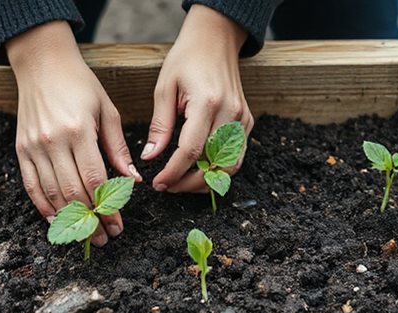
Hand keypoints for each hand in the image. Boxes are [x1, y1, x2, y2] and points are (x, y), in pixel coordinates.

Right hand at [7, 21, 141, 246]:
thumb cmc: (80, 85)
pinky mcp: (21, 150)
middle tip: (105, 238)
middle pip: (73, 192)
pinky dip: (44, 207)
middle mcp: (53, 141)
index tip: (118, 225)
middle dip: (91, 220)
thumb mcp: (107, 110)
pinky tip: (57, 221)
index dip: (107, 208)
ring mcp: (34, 147)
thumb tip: (133, 181)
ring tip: (86, 235)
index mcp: (78, 131)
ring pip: (52, 194)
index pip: (94, 179)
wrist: (42, 64)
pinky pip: (31, 186)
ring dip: (69, 220)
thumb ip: (118, 148)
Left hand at [144, 5, 253, 192]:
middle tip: (168, 187)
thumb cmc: (186, 59)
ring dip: (206, 180)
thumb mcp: (164, 88)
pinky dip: (218, 168)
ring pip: (229, 166)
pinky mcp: (247, 121)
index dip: (174, 173)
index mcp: (207, 102)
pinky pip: (236, 156)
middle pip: (214, 164)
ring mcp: (242, 119)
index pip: (191, 150)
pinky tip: (199, 170)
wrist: (215, 40)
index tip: (158, 184)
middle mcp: (230, 113)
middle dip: (189, 183)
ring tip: (182, 183)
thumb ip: (159, 126)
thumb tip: (150, 157)